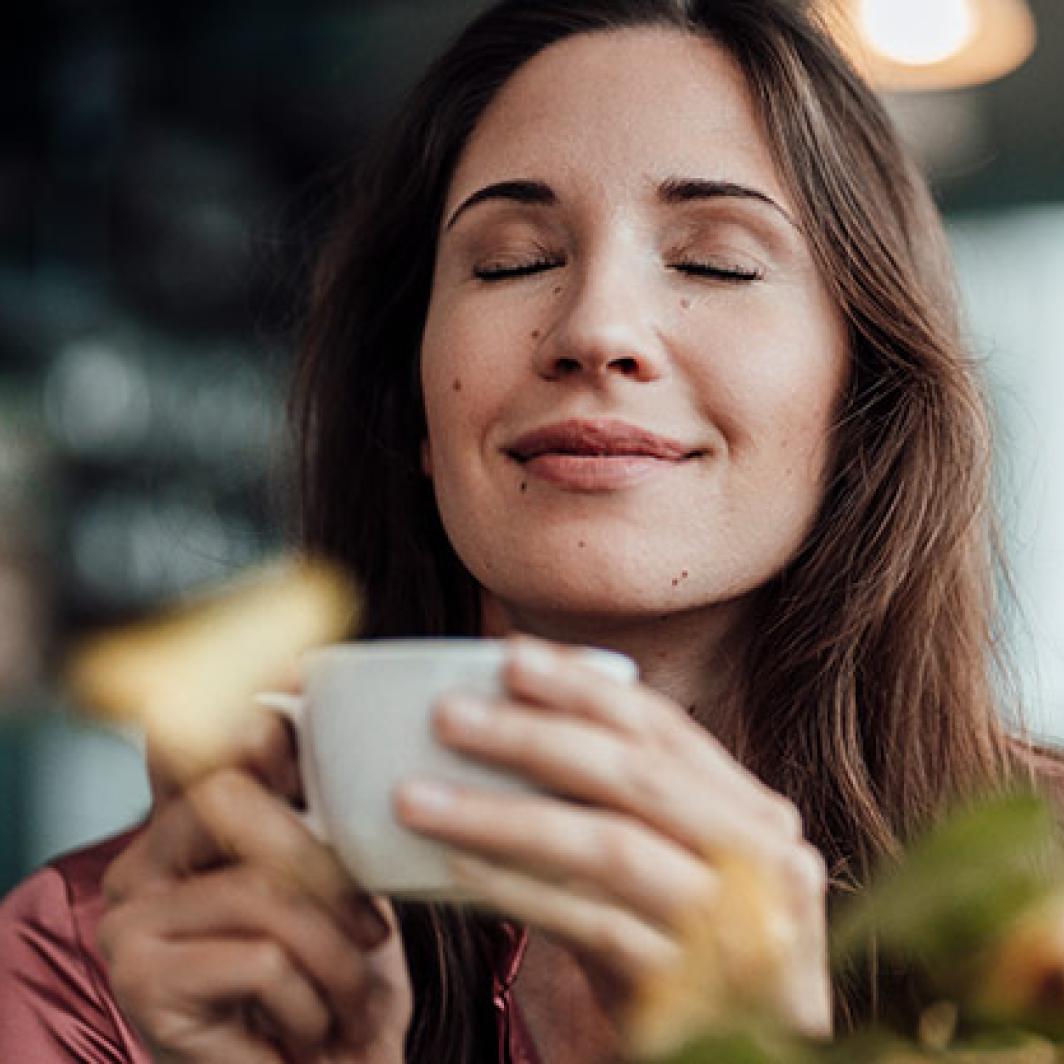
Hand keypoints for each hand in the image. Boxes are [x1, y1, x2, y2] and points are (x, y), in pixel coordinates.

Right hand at [99, 707, 412, 1063]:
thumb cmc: (327, 987)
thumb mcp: (335, 892)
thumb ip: (320, 823)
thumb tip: (346, 745)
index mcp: (180, 831)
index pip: (208, 750)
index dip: (254, 730)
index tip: (311, 744)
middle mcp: (139, 864)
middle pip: (229, 799)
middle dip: (324, 864)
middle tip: (373, 930)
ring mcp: (128, 920)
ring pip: (262, 890)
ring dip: (335, 957)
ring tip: (354, 1001)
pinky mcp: (141, 979)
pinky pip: (261, 959)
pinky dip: (310, 1002)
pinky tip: (311, 1032)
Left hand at [394, 635, 829, 1038]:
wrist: (738, 1056)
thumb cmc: (683, 946)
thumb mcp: (666, 864)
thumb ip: (615, 804)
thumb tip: (506, 720)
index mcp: (753, 811)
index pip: (663, 727)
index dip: (583, 686)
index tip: (507, 656)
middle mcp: (764, 858)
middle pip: (634, 774)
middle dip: (532, 735)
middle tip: (447, 715)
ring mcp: (739, 926)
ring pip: (607, 844)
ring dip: (502, 814)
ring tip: (418, 796)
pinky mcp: (698, 992)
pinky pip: (592, 925)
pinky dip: (518, 891)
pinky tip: (453, 871)